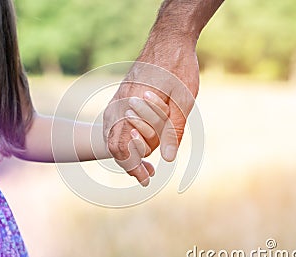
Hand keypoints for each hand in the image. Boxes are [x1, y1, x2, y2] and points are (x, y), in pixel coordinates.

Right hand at [103, 41, 198, 183]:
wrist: (169, 38)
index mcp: (132, 107)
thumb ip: (172, 129)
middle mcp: (120, 104)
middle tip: (145, 175)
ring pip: (112, 133)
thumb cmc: (178, 66)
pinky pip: (114, 122)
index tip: (145, 180)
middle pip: (113, 143)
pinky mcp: (122, 95)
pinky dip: (123, 137)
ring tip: (143, 162)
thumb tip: (166, 159)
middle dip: (128, 163)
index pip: (123, 146)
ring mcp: (118, 98)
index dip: (133, 167)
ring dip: (125, 150)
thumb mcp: (183, 99)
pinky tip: (138, 140)